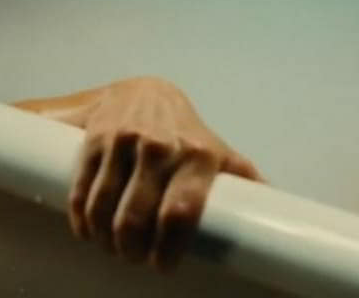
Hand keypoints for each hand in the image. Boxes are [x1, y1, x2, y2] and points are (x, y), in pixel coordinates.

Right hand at [28, 76, 261, 270]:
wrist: (145, 92)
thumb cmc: (186, 132)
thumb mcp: (218, 151)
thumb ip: (240, 180)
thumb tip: (276, 208)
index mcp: (198, 155)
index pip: (179, 213)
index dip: (167, 247)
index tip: (163, 265)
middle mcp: (160, 147)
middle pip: (136, 218)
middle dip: (131, 250)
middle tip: (135, 258)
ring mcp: (124, 142)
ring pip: (104, 209)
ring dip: (105, 240)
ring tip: (114, 248)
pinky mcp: (95, 140)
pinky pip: (83, 192)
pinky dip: (82, 221)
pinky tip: (89, 232)